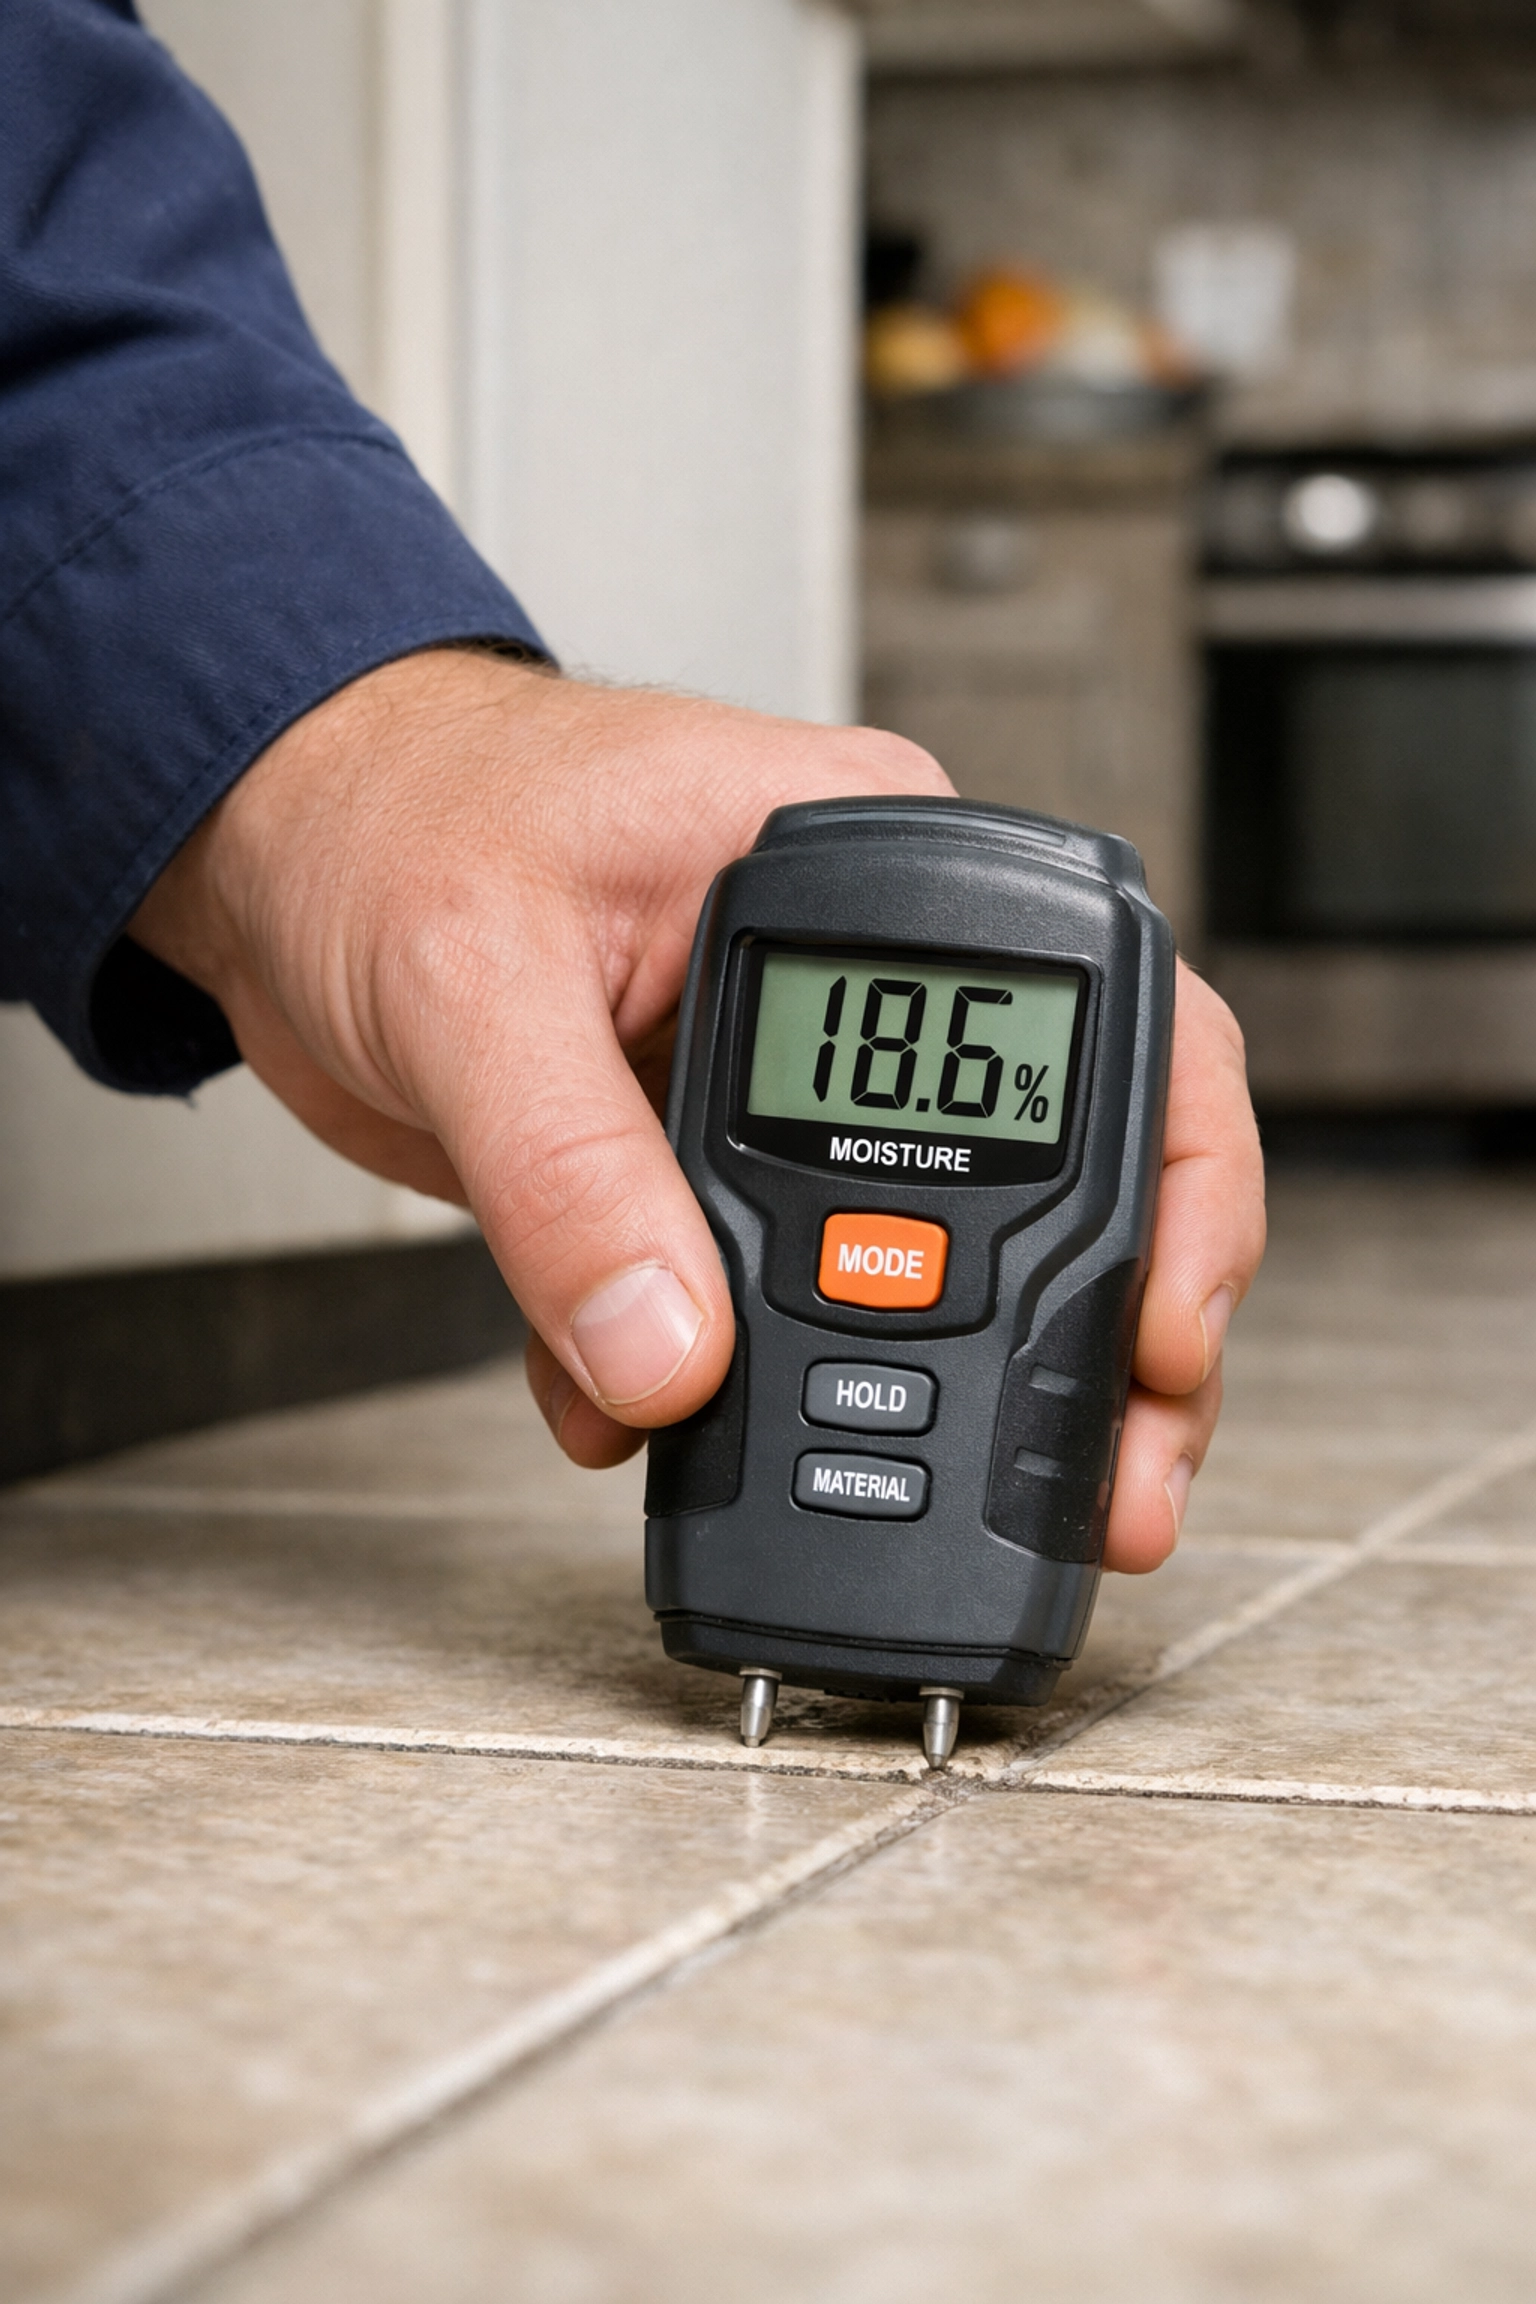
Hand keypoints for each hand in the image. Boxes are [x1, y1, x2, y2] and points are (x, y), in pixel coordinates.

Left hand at [131, 649, 1262, 1570]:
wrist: (265, 852)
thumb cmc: (384, 818)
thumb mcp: (473, 980)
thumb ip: (573, 1176)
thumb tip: (670, 1353)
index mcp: (863, 860)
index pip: (1117, 1014)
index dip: (1183, 1187)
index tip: (1159, 1337)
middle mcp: (856, 976)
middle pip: (1058, 1167)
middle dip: (1093, 1343)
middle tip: (1109, 1487)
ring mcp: (784, 1082)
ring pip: (928, 1261)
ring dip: (933, 1402)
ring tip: (944, 1512)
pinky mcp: (701, 1164)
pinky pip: (770, 1302)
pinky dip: (730, 1393)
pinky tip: (668, 1432)